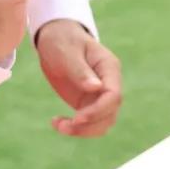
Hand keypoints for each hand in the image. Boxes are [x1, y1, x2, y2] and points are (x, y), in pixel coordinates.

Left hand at [36, 19, 121, 136]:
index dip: (99, 111)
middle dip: (89, 124)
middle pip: (110, 113)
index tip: (77, 118)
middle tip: (64, 126)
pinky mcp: (88, 102)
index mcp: (108, 67)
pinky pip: (89, 122)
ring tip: (59, 125)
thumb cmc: (62, 40)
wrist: (55, 38)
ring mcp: (99, 94)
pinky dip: (76, 128)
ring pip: (102, 122)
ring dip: (83, 131)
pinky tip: (57, 123)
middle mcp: (109, 82)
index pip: (114, 95)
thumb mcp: (67, 51)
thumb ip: (80, 70)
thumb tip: (97, 88)